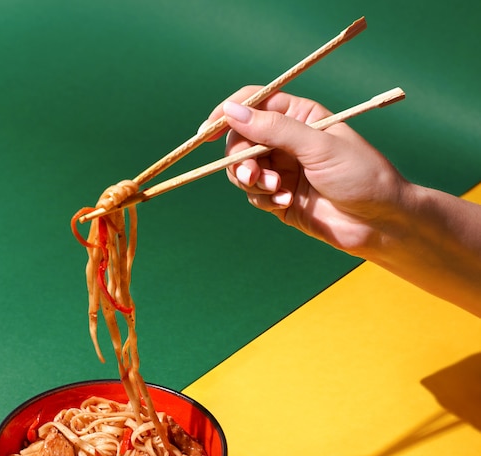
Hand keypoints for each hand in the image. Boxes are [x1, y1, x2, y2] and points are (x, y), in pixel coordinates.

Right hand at [204, 88, 407, 255]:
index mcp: (299, 117)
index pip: (253, 104)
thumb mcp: (317, 145)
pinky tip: (287, 203)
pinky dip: (265, 199)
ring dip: (252, 181)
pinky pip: (255, 195)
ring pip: (243, 171)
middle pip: (241, 141)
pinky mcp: (279, 198)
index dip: (227, 115)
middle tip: (251, 175)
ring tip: (277, 191)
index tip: (206, 132)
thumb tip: (231, 111)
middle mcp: (286, 142)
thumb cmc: (359, 175)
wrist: (380, 222)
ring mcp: (282, 170)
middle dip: (241, 159)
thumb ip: (273, 128)